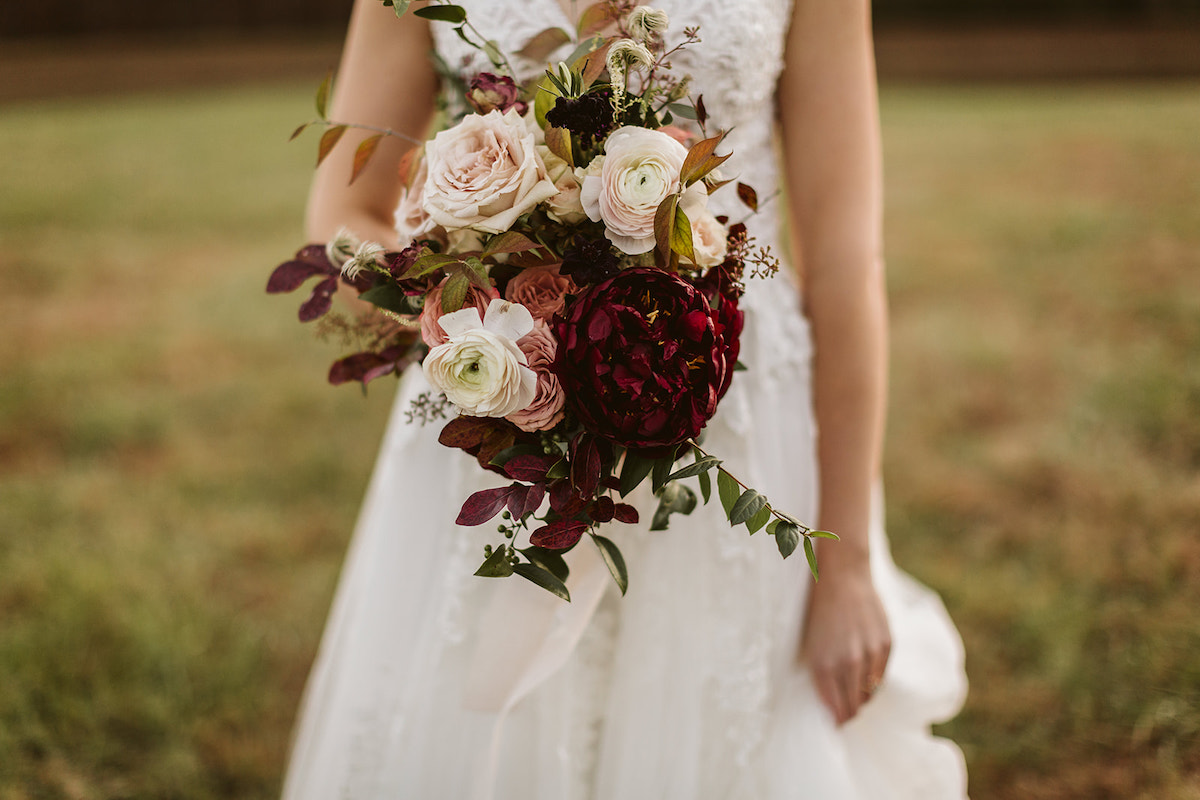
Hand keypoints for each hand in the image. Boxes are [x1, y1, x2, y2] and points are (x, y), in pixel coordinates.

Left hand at [798, 560, 890, 724]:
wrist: (842, 577)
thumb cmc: (818, 612)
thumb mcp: (810, 646)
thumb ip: (821, 677)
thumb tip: (832, 706)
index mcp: (824, 665)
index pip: (837, 710)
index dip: (837, 720)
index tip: (836, 722)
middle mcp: (848, 663)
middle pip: (855, 706)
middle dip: (849, 713)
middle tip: (845, 712)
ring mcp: (870, 654)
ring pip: (870, 693)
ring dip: (862, 697)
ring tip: (854, 693)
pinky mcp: (886, 644)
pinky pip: (882, 675)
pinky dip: (874, 680)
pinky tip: (864, 675)